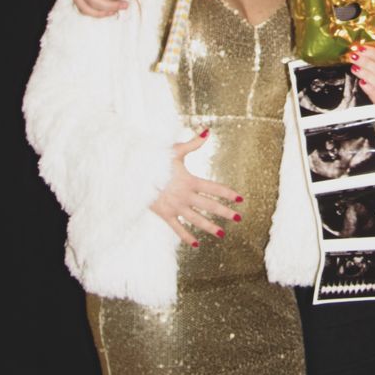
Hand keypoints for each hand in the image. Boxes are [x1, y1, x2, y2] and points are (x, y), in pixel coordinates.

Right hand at [150, 132, 243, 246]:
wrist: (135, 173)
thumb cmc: (156, 159)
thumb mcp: (175, 151)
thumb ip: (194, 144)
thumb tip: (208, 130)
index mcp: (190, 180)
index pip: (214, 188)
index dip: (228, 193)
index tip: (240, 199)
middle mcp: (185, 195)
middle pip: (209, 206)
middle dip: (224, 212)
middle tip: (238, 218)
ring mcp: (175, 206)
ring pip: (196, 219)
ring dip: (209, 227)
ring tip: (222, 233)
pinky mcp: (165, 214)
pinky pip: (178, 228)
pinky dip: (186, 236)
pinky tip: (196, 244)